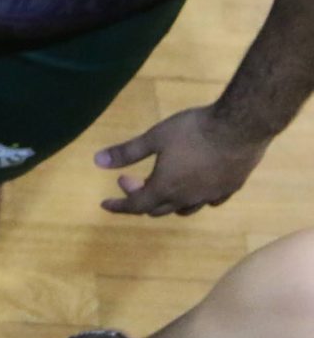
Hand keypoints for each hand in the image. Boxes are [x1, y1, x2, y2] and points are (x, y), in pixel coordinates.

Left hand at [95, 104, 268, 214]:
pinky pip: (209, 202)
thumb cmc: (192, 131)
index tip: (105, 204)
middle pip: (158, 209)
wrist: (240, 128)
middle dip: (139, 198)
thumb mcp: (154, 137)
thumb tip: (97, 162)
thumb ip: (126, 152)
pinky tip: (196, 189)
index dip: (118, 206)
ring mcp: (212, 196)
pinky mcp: (231, 189)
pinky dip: (195, 199)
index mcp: (166, 187)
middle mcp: (188, 198)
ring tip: (159, 186)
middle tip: (129, 180)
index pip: (136, 205)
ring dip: (166, 202)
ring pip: (184, 209)